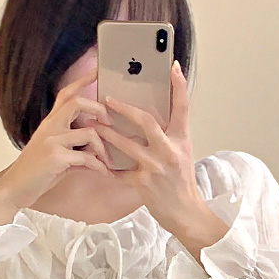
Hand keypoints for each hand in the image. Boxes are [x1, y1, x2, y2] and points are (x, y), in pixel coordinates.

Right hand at [0, 67, 113, 210]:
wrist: (15, 189)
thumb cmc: (36, 174)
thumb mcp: (55, 154)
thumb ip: (74, 146)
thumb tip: (96, 149)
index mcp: (50, 123)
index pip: (66, 94)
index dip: (83, 80)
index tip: (98, 71)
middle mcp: (50, 127)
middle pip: (79, 102)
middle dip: (100, 111)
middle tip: (110, 125)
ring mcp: (52, 140)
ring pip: (90, 133)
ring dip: (103, 149)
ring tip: (107, 162)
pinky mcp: (56, 157)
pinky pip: (87, 157)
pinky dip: (99, 166)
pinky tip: (104, 173)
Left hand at [92, 60, 206, 233]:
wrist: (184, 212)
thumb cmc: (181, 183)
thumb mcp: (182, 154)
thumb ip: (168, 136)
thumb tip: (151, 119)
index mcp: (180, 140)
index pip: (182, 107)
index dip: (179, 86)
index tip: (172, 66)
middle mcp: (169, 150)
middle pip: (146, 121)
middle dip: (125, 109)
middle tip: (107, 100)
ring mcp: (155, 166)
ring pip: (126, 144)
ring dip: (107, 134)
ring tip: (93, 125)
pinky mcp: (143, 183)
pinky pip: (119, 172)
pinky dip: (106, 166)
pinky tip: (95, 160)